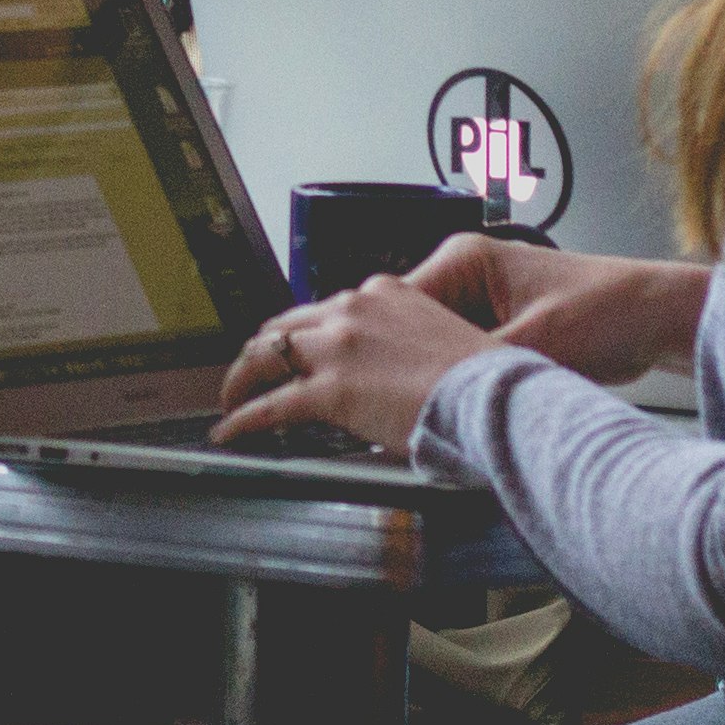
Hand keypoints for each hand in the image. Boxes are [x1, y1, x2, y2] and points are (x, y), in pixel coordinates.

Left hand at [215, 271, 494, 459]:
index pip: (325, 309)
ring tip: (231, 400)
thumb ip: (404, 343)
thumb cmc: (482, 380)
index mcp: (384, 293)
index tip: (296, 350)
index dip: (303, 334)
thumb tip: (389, 372)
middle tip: (250, 374)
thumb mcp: (440, 337)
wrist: (493, 398)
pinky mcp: (329, 389)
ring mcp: (337, 347)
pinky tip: (230, 431)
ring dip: (241, 379)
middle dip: (262, 351)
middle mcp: (353, 309)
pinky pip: (269, 405)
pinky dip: (242, 418)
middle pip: (284, 326)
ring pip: (266, 356)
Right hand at [403, 236, 710, 388]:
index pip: (396, 306)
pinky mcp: (501, 330)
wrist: (658, 320)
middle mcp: (467, 276)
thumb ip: (473, 367)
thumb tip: (428, 395)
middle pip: (412, 329)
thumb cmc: (608, 310)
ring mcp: (483, 304)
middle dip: (415, 367)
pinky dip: (466, 380)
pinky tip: (472, 403)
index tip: (382, 387)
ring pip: (437, 349)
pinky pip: (464, 358)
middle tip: (416, 403)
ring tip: (451, 403)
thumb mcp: (533, 345)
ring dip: (444, 377)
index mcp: (464, 259)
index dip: (388, 350)